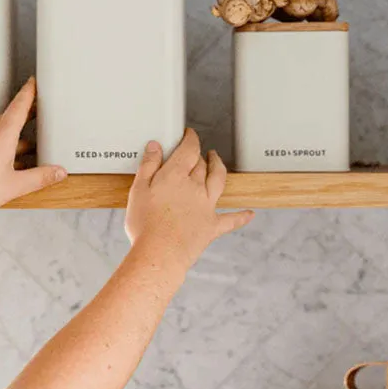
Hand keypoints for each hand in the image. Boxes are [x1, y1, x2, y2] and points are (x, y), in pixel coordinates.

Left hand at [0, 77, 66, 226]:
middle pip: (10, 117)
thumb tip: (57, 172)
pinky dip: (4, 147)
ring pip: (0, 132)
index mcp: (0, 136)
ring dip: (16, 135)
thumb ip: (40, 177)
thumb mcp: (15, 185)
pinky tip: (10, 162)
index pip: (19, 106)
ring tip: (31, 145)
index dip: (29, 93)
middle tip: (37, 109)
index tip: (34, 83)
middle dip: (25, 113)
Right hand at [125, 129, 253, 269]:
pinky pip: (231, 220)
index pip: (188, 149)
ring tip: (217, 162)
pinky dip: (241, 216)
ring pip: (218, 181)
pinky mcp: (212, 226)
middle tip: (196, 151)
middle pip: (201, 165)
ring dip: (219, 168)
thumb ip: (148, 166)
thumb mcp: (138, 190)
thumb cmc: (146, 225)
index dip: (190, 139)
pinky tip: (249, 214)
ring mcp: (206, 206)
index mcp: (176, 176)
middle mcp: (195, 188)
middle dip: (199, 155)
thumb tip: (155, 146)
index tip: (190, 134)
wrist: (160, 253)